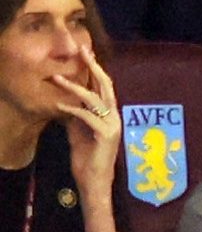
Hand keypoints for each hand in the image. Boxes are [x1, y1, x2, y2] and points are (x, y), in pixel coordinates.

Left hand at [51, 45, 119, 231]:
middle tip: (82, 51)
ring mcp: (112, 125)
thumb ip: (75, 116)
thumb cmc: (87, 157)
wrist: (95, 180)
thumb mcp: (78, 132)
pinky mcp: (106, 135)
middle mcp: (114, 116)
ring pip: (95, 99)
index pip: (103, 87)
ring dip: (75, 87)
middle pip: (105, 85)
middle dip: (93, 67)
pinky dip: (72, 109)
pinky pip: (87, 117)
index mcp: (109, 114)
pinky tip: (59, 105)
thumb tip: (65, 101)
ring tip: (57, 79)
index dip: (95, 69)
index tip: (86, 53)